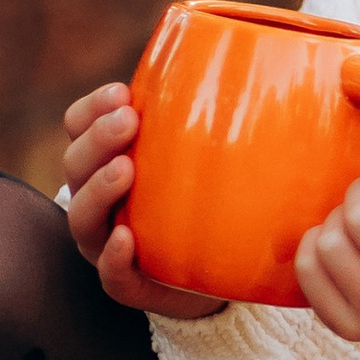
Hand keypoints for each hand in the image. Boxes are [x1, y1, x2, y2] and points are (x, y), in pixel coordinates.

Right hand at [61, 83, 224, 320]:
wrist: (217, 274)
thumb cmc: (208, 201)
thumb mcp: (207, 157)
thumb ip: (220, 121)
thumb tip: (284, 75)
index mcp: (108, 162)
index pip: (80, 127)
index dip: (92, 109)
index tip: (121, 92)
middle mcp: (98, 201)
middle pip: (76, 166)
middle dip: (98, 140)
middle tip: (128, 121)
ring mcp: (106, 244)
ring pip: (83, 218)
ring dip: (98, 190)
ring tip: (125, 169)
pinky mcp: (128, 284)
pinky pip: (111, 275)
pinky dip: (114, 256)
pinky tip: (126, 237)